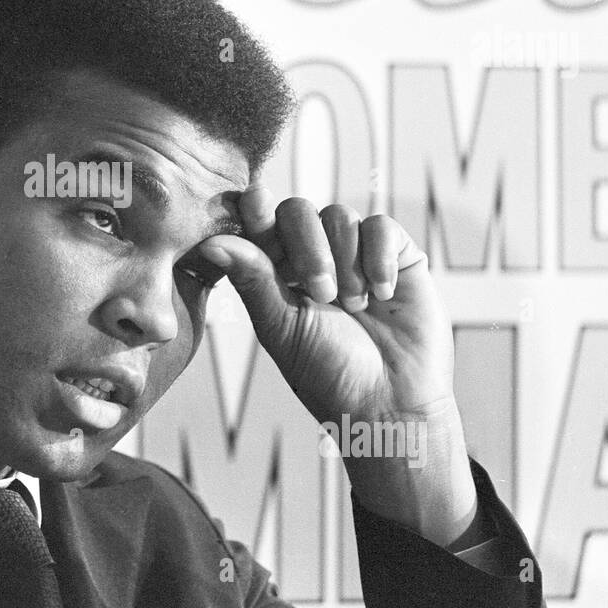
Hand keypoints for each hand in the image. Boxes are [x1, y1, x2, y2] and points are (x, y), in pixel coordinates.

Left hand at [198, 185, 477, 546]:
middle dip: (307, 248)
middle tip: (322, 294)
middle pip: (297, 209)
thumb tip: (210, 242)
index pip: (259, 221)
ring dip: (345, 262)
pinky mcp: (396, 254)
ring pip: (339, 214)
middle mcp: (314, 254)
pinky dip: (378, 258)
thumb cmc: (328, 372)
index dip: (255, 210)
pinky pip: (380, 226)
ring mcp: (355, 252)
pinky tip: (382, 295)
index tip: (254, 205)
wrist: (390, 402)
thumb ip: (252, 279)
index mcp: (275, 270)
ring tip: (355, 306)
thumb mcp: (282, 327)